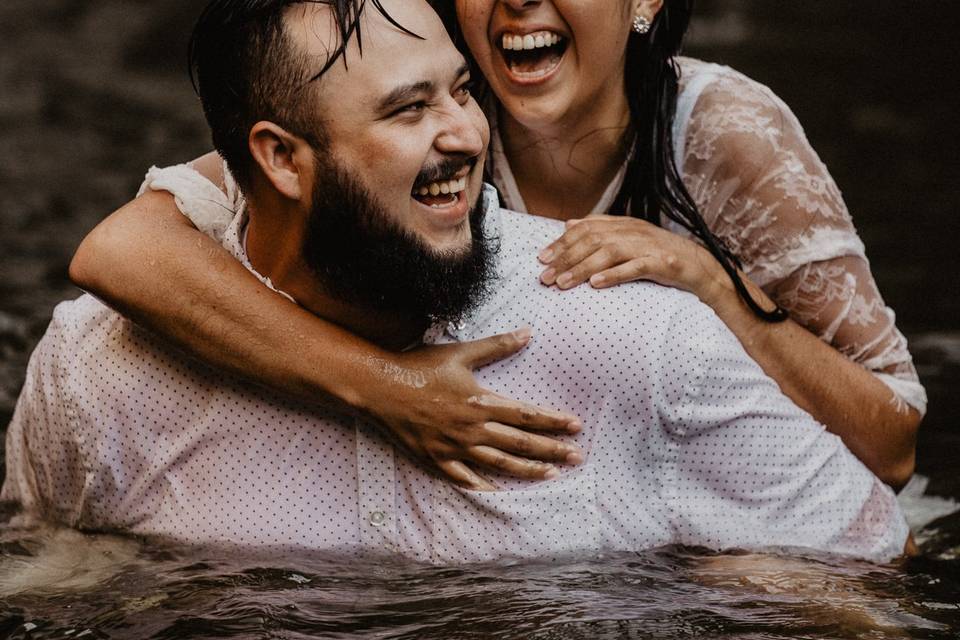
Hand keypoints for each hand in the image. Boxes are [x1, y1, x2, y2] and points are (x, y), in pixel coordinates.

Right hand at [363, 327, 583, 490]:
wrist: (380, 387)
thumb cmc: (420, 366)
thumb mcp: (461, 352)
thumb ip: (497, 345)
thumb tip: (528, 332)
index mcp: (481, 402)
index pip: (527, 415)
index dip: (554, 422)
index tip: (576, 426)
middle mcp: (472, 428)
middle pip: (520, 443)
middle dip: (552, 450)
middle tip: (577, 457)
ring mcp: (455, 448)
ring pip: (500, 464)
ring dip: (529, 471)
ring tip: (552, 475)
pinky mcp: (437, 459)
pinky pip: (465, 480)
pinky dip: (485, 488)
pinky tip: (502, 495)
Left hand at [538, 216, 716, 294]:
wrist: (701, 267)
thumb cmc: (660, 256)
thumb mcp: (629, 239)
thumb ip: (600, 229)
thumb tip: (568, 224)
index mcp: (624, 225)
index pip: (586, 228)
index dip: (562, 243)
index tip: (542, 258)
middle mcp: (634, 232)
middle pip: (593, 240)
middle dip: (565, 258)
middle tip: (545, 277)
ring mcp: (648, 247)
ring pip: (609, 253)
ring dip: (582, 268)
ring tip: (562, 283)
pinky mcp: (662, 264)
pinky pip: (634, 268)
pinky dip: (613, 275)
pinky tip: (596, 284)